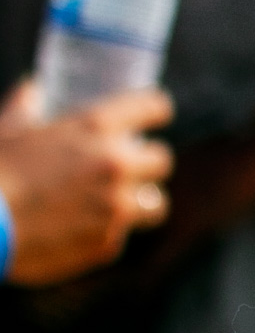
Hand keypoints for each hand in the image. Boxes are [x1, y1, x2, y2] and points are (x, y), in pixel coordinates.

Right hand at [0, 80, 173, 285]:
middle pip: (161, 160)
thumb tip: (32, 88)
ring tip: (114, 205)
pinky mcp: (105, 244)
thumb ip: (25, 104)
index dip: (154, 112)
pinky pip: (119, 237)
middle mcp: (116, 165)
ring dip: (139, 202)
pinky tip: (79, 233)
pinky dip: (104, 235)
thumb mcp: (7, 129)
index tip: (151, 118)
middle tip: (124, 169)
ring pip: (155, 203)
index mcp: (97, 127)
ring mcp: (115, 207)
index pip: (155, 107)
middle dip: (145, 164)